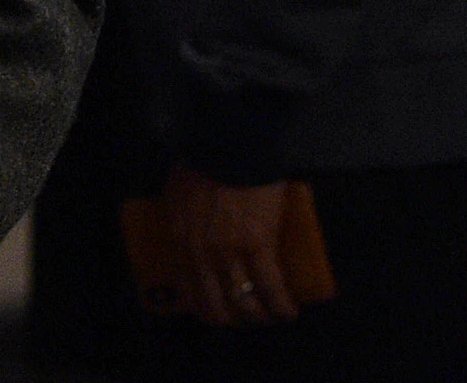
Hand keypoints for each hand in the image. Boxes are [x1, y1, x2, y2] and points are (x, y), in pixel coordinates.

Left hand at [166, 164, 300, 327]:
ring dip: (259, 316)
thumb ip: (182, 216)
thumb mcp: (178, 195)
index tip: (214, 312)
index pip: (186, 285)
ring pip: (244, 299)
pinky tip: (289, 311)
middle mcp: (201, 253)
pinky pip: (270, 286)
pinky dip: (281, 304)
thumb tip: (190, 228)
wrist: (228, 147)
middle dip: (230, 317)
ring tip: (271, 317)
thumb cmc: (204, 163)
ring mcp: (229, 252)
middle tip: (243, 319)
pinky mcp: (258, 246)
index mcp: (180, 239)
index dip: (202, 304)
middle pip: (214, 300)